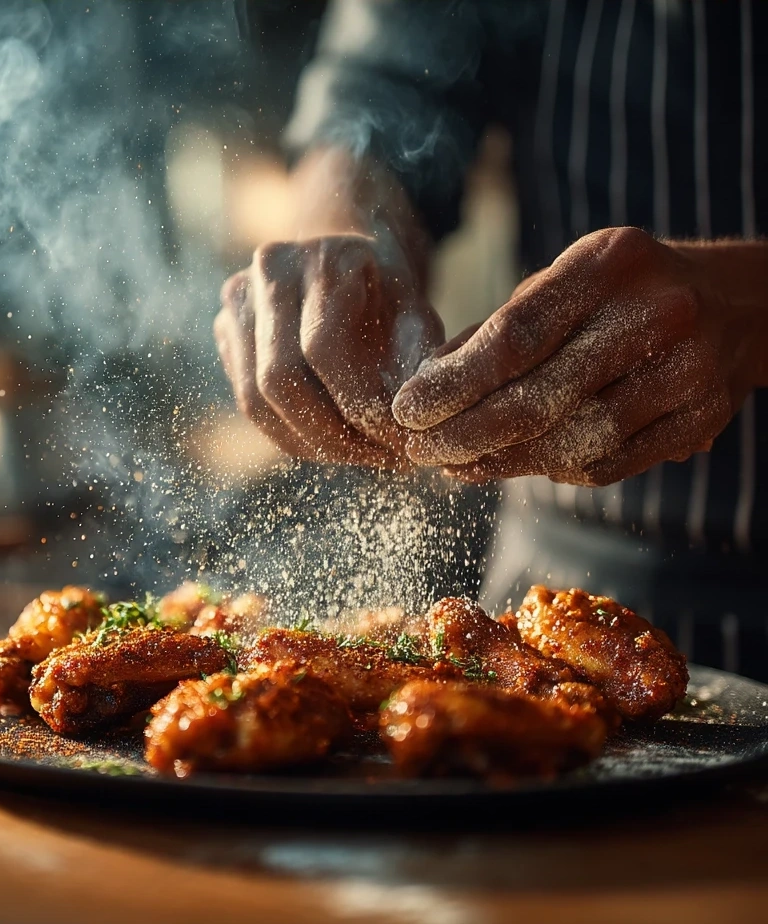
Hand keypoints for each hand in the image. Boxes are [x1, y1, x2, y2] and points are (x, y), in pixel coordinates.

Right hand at [214, 235, 443, 467]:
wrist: (343, 259)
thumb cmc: (388, 293)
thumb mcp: (419, 316)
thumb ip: (419, 363)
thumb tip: (409, 423)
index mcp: (324, 258)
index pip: (324, 349)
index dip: (360, 407)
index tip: (402, 443)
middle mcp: (270, 271)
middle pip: (280, 379)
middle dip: (334, 436)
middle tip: (383, 459)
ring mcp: (238, 301)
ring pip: (255, 401)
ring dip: (311, 443)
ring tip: (362, 455)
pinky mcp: (225, 330)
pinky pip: (248, 404)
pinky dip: (291, 436)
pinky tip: (333, 442)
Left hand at [392, 227, 754, 485]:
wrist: (735, 303)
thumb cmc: (617, 292)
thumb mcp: (560, 281)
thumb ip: (495, 329)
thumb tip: (426, 384)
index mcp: (607, 263)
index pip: (515, 337)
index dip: (454, 383)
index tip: (407, 411)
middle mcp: (655, 313)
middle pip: (540, 397)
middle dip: (467, 433)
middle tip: (422, 451)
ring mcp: (687, 370)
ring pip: (574, 439)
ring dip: (504, 461)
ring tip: (457, 464)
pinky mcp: (700, 419)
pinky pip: (609, 463)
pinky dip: (552, 469)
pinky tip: (514, 465)